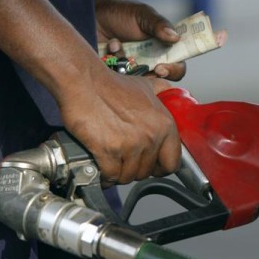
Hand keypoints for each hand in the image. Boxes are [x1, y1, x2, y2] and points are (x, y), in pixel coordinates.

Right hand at [59, 67, 180, 186]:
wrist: (84, 81)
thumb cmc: (112, 84)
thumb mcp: (147, 85)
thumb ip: (164, 92)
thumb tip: (174, 95)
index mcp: (164, 124)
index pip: (172, 163)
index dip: (161, 167)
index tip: (153, 167)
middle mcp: (151, 136)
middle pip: (147, 171)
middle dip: (135, 169)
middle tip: (126, 160)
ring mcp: (130, 144)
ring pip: (129, 176)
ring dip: (120, 173)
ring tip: (113, 162)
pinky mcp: (109, 150)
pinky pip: (111, 175)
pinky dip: (105, 175)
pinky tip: (102, 169)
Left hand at [95, 0, 186, 80]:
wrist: (97, 13)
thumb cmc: (124, 13)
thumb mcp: (143, 14)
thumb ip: (159, 24)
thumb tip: (175, 37)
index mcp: (164, 50)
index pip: (177, 67)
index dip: (173, 71)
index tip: (160, 68)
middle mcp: (151, 63)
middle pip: (159, 80)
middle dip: (147, 75)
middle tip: (137, 67)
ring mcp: (134, 70)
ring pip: (137, 81)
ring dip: (126, 63)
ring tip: (117, 45)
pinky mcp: (117, 73)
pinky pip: (117, 77)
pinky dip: (113, 59)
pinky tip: (110, 45)